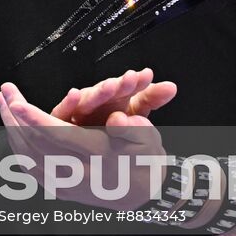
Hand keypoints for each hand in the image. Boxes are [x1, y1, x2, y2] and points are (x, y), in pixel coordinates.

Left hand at [0, 79, 166, 209]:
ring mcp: (65, 185)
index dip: (34, 118)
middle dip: (15, 117)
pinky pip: (30, 168)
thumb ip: (133, 129)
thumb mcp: (148, 140)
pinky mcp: (58, 189)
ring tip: (2, 103)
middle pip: (35, 144)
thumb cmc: (144, 159)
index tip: (16, 102)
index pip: (58, 136)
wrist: (141, 195)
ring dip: (11, 128)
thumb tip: (118, 120)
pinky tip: (11, 129)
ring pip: (28, 156)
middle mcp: (77, 174)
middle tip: (4, 92)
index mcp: (98, 157)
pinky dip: (17, 146)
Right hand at [47, 67, 176, 126]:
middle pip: (105, 91)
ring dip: (98, 92)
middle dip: (117, 85)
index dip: (135, 82)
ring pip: (87, 99)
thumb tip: (171, 86)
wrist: (98, 158)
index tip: (146, 76)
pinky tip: (74, 95)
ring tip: (111, 86)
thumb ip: (151, 99)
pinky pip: (64, 112)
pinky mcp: (63, 122)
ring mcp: (80, 111)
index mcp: (114, 98)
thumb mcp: (137, 116)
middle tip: (130, 80)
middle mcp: (96, 101)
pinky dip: (68, 103)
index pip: (125, 87)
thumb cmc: (113, 130)